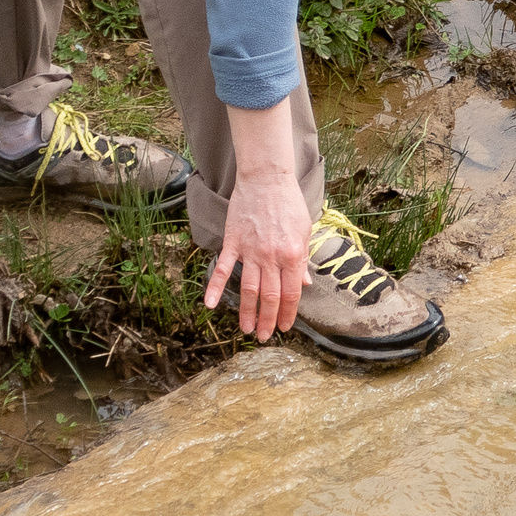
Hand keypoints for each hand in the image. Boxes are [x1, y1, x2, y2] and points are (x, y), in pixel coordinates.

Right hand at [209, 99, 310, 337]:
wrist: (266, 178)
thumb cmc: (288, 203)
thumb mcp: (304, 231)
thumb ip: (302, 260)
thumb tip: (305, 284)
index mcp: (293, 254)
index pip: (291, 292)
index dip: (288, 313)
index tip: (284, 327)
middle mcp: (272, 256)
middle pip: (270, 296)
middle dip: (268, 320)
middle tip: (264, 337)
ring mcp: (251, 250)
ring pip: (249, 289)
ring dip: (248, 312)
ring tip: (247, 330)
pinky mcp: (233, 242)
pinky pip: (223, 269)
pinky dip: (216, 288)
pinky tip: (211, 305)